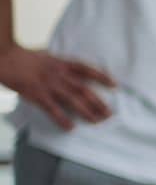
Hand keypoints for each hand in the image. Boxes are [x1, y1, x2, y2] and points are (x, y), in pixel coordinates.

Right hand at [0, 45, 114, 129]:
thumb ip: (60, 64)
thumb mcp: (48, 56)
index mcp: (62, 63)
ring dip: (87, 111)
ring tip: (98, 121)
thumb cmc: (25, 57)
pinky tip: (71, 127)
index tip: (115, 86)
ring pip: (73, 100)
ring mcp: (49, 85)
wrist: (5, 57)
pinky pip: (53, 109)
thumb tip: (72, 69)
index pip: (88, 70)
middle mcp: (59, 74)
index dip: (103, 77)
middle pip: (84, 89)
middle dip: (99, 102)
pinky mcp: (37, 95)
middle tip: (110, 113)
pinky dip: (62, 119)